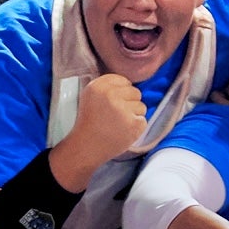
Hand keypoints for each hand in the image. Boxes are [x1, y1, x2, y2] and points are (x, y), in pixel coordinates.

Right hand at [49, 74, 146, 188]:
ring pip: (142, 106)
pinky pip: (143, 121)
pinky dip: (136, 128)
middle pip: (135, 92)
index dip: (122, 92)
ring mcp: (123, 109)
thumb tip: (129, 84)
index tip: (115, 102)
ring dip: (134, 115)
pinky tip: (123, 132)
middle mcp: (110, 95)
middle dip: (130, 103)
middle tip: (117, 116)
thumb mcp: (90, 97)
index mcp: (97, 86)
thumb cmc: (89, 124)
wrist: (86, 148)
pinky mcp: (133, 124)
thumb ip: (107, 87)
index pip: (122, 80)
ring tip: (119, 125)